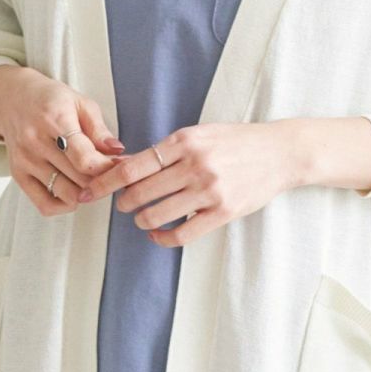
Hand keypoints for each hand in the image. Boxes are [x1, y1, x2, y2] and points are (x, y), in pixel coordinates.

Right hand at [0, 65, 125, 214]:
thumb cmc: (52, 101)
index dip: (107, 168)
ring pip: (67, 195)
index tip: (118, 165)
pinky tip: (74, 190)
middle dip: (103, 180)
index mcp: (54, 120)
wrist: (13, 100)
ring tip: (93, 180)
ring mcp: (25, 161)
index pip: (84, 159)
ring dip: (87, 193)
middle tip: (111, 173)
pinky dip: (66, 205)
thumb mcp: (80, 103)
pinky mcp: (18, 175)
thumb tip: (117, 152)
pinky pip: (46, 206)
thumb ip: (99, 129)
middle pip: (79, 180)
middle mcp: (36, 142)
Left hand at [75, 121, 300, 245]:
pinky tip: (157, 234)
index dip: (106, 182)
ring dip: (141, 220)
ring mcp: (210, 190)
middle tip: (121, 205)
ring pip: (156, 214)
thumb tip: (125, 165)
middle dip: (123, 202)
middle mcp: (195, 165)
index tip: (90, 190)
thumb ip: (167, 150)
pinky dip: (162, 237)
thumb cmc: (236, 142)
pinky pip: (182, 233)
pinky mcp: (223, 212)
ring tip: (141, 218)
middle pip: (140, 192)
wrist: (280, 152)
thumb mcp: (199, 134)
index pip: (133, 166)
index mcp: (185, 141)